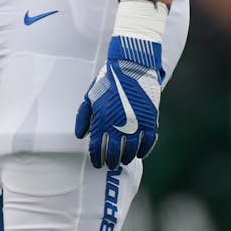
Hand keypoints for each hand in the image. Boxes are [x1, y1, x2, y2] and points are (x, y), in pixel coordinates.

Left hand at [75, 36, 163, 167]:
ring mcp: (135, 124)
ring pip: (131, 151)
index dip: (96, 158)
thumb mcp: (91, 96)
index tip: (97, 163)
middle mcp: (118, 125)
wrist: (131, 65)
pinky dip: (144, 151)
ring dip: (127, 158)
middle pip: (114, 153)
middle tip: (111, 165)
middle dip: (111, 161)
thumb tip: (81, 135)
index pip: (97, 147)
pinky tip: (139, 154)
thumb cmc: (108, 80)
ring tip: (124, 160)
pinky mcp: (150, 120)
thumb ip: (84, 116)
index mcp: (101, 119)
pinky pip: (148, 143)